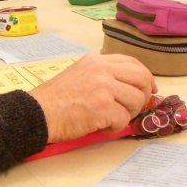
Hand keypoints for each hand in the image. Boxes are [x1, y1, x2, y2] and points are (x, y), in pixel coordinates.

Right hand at [30, 54, 155, 143]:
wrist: (38, 113)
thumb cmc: (55, 99)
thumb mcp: (79, 74)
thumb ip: (103, 76)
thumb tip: (131, 89)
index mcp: (96, 60)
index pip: (132, 63)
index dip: (145, 77)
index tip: (149, 89)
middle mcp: (101, 69)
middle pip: (141, 79)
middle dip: (143, 96)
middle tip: (135, 108)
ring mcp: (103, 87)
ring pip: (136, 100)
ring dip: (127, 113)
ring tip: (110, 118)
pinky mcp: (103, 107)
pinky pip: (123, 119)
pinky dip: (115, 126)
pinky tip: (100, 125)